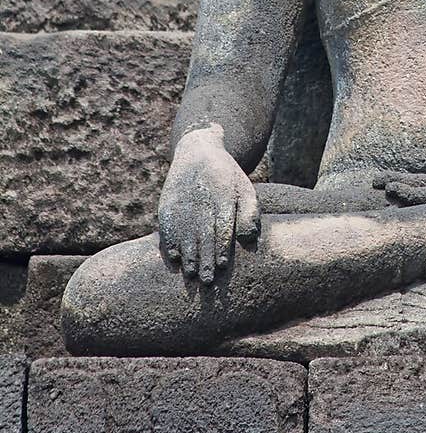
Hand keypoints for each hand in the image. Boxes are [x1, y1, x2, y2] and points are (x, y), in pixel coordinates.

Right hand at [158, 126, 259, 282]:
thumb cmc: (229, 179)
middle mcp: (201, 197)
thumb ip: (251, 214)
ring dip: (187, 255)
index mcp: (224, 194)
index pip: (222, 224)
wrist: (199, 152)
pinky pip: (167, 225)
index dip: (221, 246)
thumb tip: (248, 239)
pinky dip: (170, 242)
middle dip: (204, 258)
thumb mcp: (245, 189)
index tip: (223, 266)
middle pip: (202, 232)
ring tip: (191, 274)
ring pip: (184, 231)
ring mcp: (182, 199)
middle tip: (207, 281)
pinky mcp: (168, 202)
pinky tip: (175, 258)